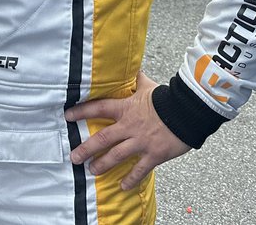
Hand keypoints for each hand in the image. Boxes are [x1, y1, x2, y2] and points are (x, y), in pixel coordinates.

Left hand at [65, 72, 190, 190]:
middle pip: (102, 138)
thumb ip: (137, 80)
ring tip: (92, 170)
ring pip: (116, 156)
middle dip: (86, 149)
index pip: (98, 108)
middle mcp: (129, 126)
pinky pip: (139, 169)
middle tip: (74, 157)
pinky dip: (131, 179)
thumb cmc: (168, 97)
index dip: (81, 111)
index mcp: (126, 108)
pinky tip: (122, 186)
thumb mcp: (149, 86)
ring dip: (102, 164)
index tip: (67, 116)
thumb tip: (132, 68)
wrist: (188, 111)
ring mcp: (140, 142)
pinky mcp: (154, 154)